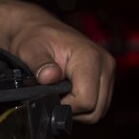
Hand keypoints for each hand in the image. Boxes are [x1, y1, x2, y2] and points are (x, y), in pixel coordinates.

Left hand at [0, 0, 115, 123]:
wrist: (39, 28)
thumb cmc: (34, 38)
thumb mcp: (30, 50)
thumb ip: (40, 65)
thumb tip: (49, 77)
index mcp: (89, 58)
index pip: (86, 101)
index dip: (66, 106)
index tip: (49, 99)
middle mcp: (105, 65)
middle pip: (95, 110)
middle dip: (73, 110)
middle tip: (53, 98)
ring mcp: (108, 72)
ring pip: (98, 110)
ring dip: (78, 109)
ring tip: (59, 95)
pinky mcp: (106, 78)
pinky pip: (98, 104)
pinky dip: (83, 105)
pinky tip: (67, 94)